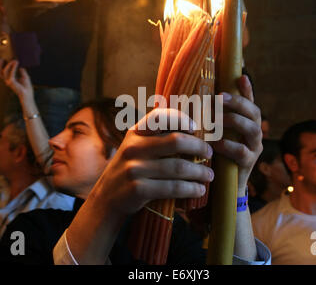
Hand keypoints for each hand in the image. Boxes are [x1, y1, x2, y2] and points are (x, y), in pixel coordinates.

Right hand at [0, 59, 33, 103]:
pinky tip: (16, 63)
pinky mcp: (11, 82)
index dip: (1, 66)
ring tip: (15, 60)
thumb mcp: (25, 76)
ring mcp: (8, 82)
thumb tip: (21, 65)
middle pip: (0, 72)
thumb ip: (22, 71)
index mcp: (9, 79)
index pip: (2, 73)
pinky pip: (11, 73)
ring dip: (9, 64)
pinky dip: (13, 67)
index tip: (3, 59)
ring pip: (4, 71)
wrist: (28, 94)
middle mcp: (7, 81)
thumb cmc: (26, 87)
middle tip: (2, 58)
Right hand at [89, 108, 213, 217]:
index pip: (159, 117)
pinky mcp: (138, 189)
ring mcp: (135, 168)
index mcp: (135, 133)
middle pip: (176, 141)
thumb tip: (192, 131)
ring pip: (178, 167)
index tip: (195, 128)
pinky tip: (199, 189)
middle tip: (209, 153)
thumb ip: (155, 138)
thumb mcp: (135, 148)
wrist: (106, 198)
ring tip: (209, 175)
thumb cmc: (130, 169)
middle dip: (199, 147)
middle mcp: (134, 148)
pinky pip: (173, 188)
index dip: (181, 119)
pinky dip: (191, 189)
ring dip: (199, 172)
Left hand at [211, 75, 262, 190]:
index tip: (241, 76)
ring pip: (253, 129)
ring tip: (217, 119)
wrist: (221, 186)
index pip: (249, 102)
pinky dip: (228, 145)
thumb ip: (206, 118)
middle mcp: (253, 132)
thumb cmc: (214, 154)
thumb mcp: (211, 133)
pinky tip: (215, 143)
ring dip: (234, 121)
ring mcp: (254, 148)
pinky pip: (242, 151)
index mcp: (245, 122)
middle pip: (254, 112)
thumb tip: (188, 99)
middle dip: (238, 102)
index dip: (247, 89)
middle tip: (220, 97)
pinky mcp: (249, 163)